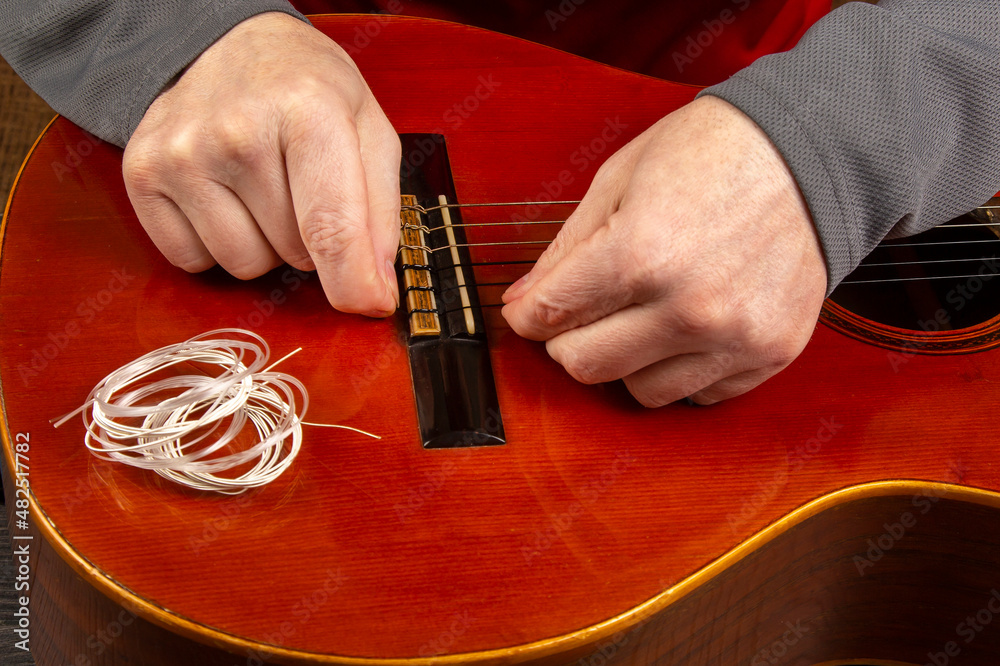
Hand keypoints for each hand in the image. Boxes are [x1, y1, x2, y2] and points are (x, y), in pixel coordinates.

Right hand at [123, 12, 400, 315]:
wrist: (225, 45)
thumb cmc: (306, 91)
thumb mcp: (367, 129)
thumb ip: (381, 212)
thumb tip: (375, 292)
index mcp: (307, 109)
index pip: (331, 226)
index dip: (354, 281)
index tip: (370, 305)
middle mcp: (237, 131)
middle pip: (294, 254)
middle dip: (309, 240)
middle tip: (301, 187)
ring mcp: (181, 153)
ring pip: (244, 266)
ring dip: (264, 245)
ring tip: (262, 189)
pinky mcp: (142, 174)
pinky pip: (194, 262)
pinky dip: (215, 244)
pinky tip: (223, 197)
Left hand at [501, 96, 827, 405]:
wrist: (815, 151)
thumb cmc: (713, 151)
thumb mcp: (620, 178)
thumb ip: (566, 248)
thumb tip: (523, 301)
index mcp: (640, 253)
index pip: (550, 316)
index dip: (527, 315)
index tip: (528, 311)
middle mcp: (687, 307)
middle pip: (585, 366)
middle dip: (567, 339)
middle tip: (582, 312)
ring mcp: (733, 337)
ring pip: (640, 392)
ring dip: (627, 361)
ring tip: (642, 316)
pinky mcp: (770, 354)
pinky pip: (700, 394)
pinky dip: (682, 369)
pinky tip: (688, 327)